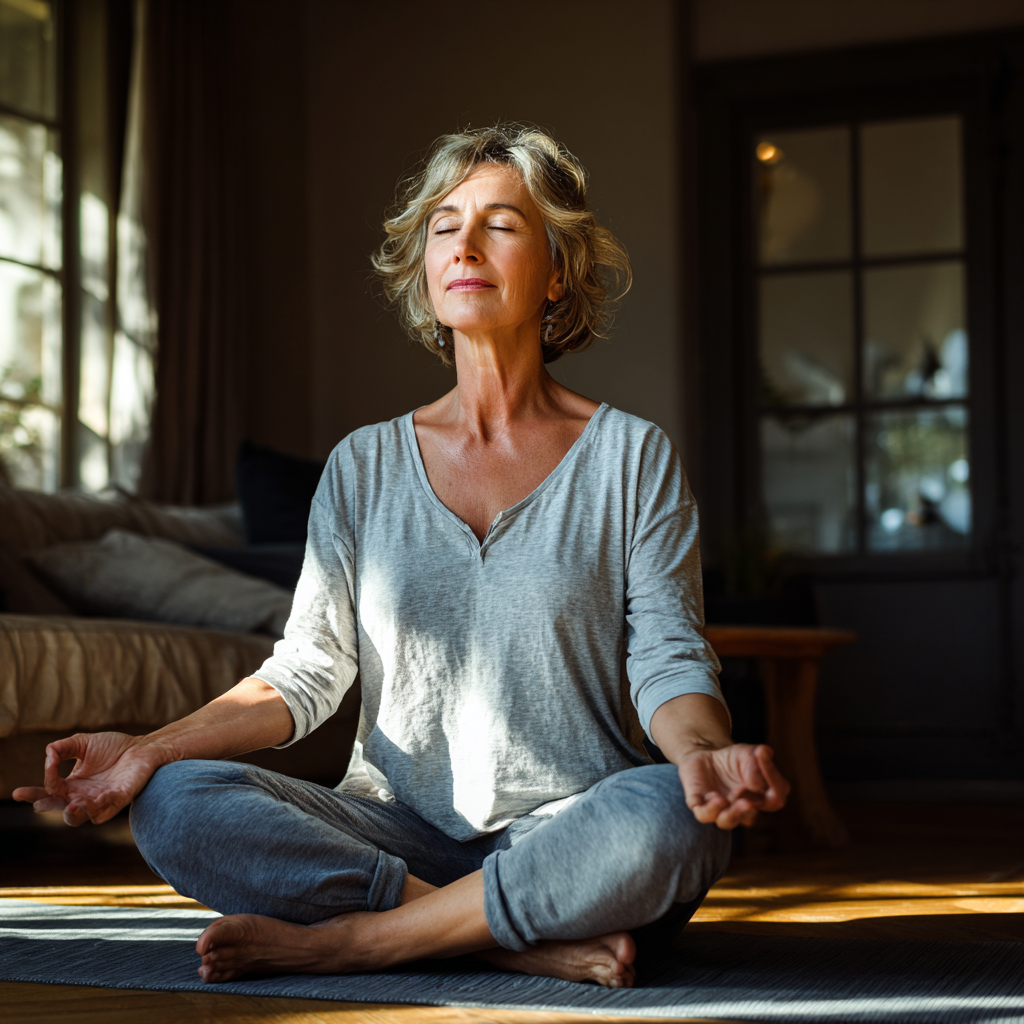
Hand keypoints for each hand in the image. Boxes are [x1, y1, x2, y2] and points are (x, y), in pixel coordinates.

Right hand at [12, 731, 170, 826]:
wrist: (143, 746)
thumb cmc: (114, 747)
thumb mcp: (83, 743)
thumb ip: (63, 748)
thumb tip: (48, 753)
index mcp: (72, 785)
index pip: (48, 792)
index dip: (33, 794)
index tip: (19, 792)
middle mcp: (83, 796)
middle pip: (59, 808)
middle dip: (48, 806)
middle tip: (40, 802)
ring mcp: (100, 801)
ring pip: (80, 817)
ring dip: (72, 813)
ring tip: (70, 805)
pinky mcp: (119, 799)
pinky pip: (106, 808)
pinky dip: (99, 804)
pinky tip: (94, 798)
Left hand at [677, 743, 789, 829]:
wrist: (704, 754)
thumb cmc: (732, 758)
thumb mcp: (747, 753)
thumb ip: (757, 762)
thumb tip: (759, 784)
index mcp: (760, 799)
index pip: (776, 799)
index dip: (773, 779)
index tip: (762, 755)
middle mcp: (741, 809)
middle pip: (750, 818)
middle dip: (747, 806)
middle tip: (740, 789)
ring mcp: (720, 809)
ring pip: (727, 822)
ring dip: (729, 814)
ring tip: (726, 799)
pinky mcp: (700, 805)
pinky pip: (704, 814)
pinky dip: (710, 808)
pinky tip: (713, 795)